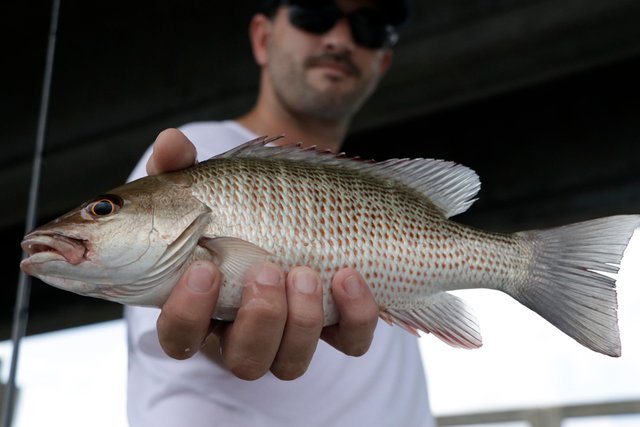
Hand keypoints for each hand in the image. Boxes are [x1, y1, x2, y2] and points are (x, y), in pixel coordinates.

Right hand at [148, 129, 379, 379]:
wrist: (293, 207)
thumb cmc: (238, 206)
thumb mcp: (208, 185)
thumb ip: (183, 168)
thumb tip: (172, 141)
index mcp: (203, 305)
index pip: (180, 335)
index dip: (188, 312)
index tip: (204, 269)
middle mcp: (245, 331)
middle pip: (245, 360)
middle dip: (259, 318)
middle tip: (267, 269)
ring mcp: (293, 333)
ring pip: (292, 362)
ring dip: (301, 320)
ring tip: (307, 271)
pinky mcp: (338, 327)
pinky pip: (351, 343)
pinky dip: (356, 316)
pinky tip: (352, 276)